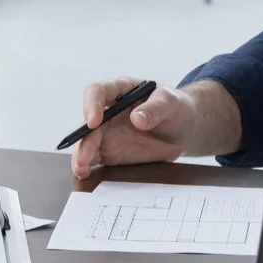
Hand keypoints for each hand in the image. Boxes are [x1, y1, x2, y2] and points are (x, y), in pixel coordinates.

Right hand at [70, 77, 197, 179]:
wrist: (182, 129)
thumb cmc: (174, 107)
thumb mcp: (171, 103)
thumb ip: (155, 108)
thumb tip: (137, 119)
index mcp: (120, 90)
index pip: (98, 91)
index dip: (92, 104)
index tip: (94, 121)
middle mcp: (108, 111)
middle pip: (88, 121)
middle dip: (85, 138)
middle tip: (86, 153)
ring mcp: (108, 132)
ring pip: (87, 141)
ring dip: (81, 154)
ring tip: (80, 167)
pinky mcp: (110, 150)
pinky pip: (94, 157)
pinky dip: (86, 165)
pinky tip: (84, 172)